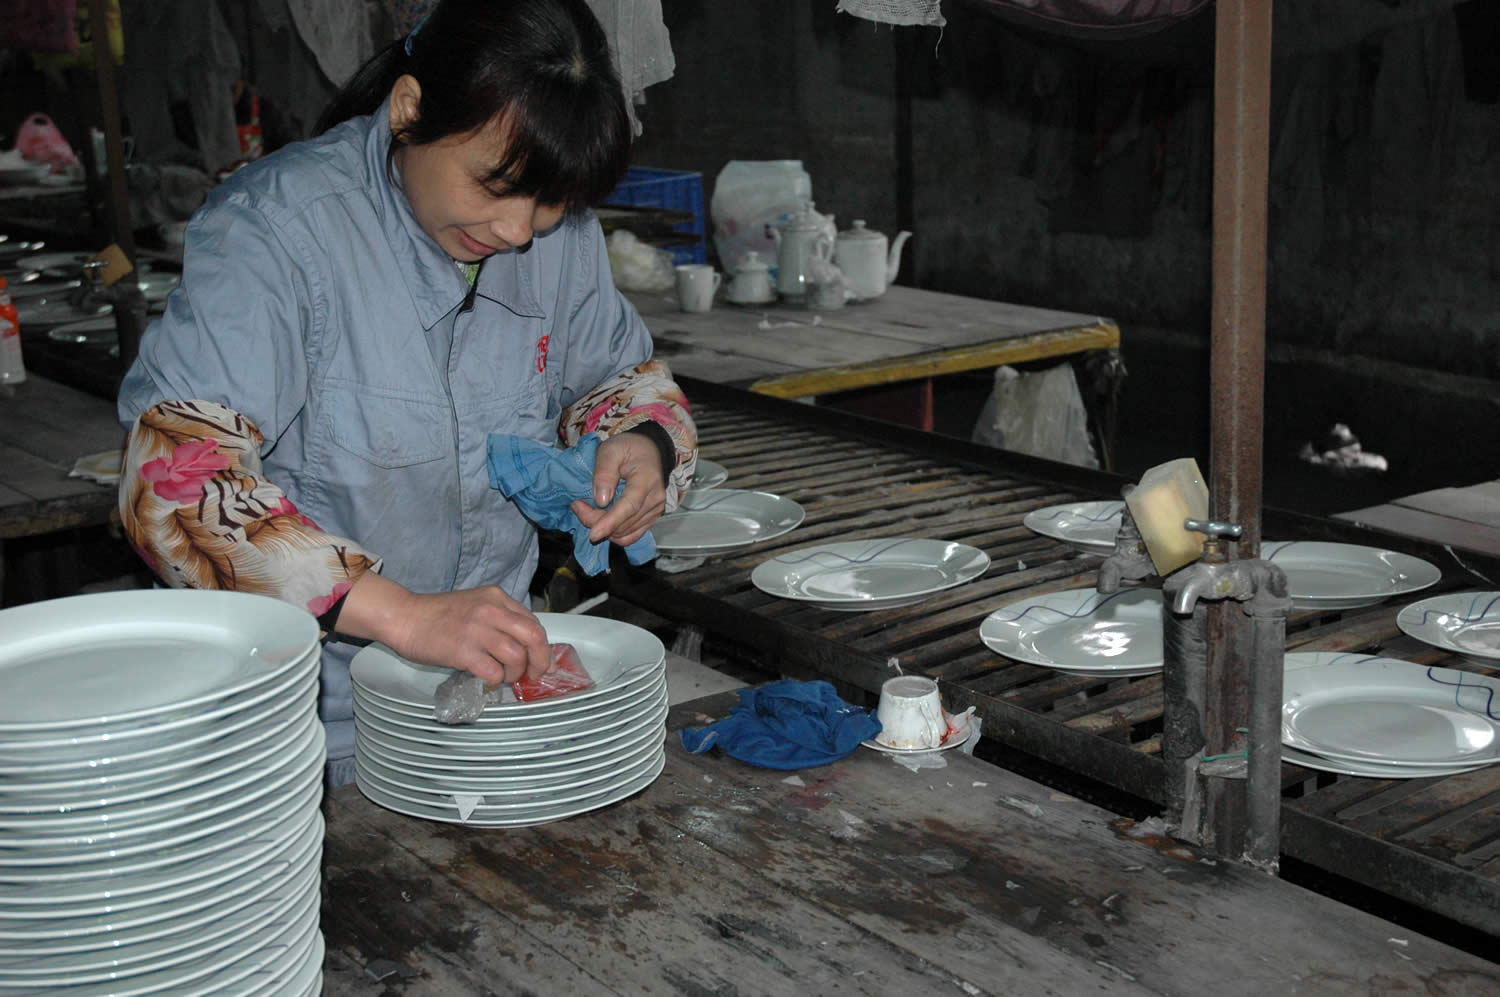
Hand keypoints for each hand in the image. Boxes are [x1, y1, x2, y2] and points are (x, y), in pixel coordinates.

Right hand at [335, 572, 549, 685]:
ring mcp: (477, 630)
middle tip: (535, 675)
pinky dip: (496, 682)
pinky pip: (494, 673)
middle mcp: (491, 610)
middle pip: (533, 637)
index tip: (542, 662)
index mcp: (496, 598)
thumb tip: (524, 646)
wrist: (405, 617)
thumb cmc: (437, 615)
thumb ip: (500, 620)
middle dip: (541, 661)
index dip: (542, 646)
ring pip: (517, 657)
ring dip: (515, 674)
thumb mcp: (475, 605)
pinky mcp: (463, 651)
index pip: (533, 623)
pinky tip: (487, 681)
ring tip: (504, 678)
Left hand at [570, 431, 665, 546]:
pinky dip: (613, 533)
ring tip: (587, 509)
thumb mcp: (610, 450)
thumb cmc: (628, 448)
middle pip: (624, 523)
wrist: (648, 450)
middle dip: (596, 521)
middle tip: (577, 505)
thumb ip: (604, 472)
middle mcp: (655, 499)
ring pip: (625, 532)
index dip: (610, 522)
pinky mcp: (651, 518)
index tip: (593, 534)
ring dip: (603, 527)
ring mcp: (655, 511)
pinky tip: (601, 521)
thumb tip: (601, 500)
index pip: (629, 506)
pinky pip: (631, 536)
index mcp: (646, 479)